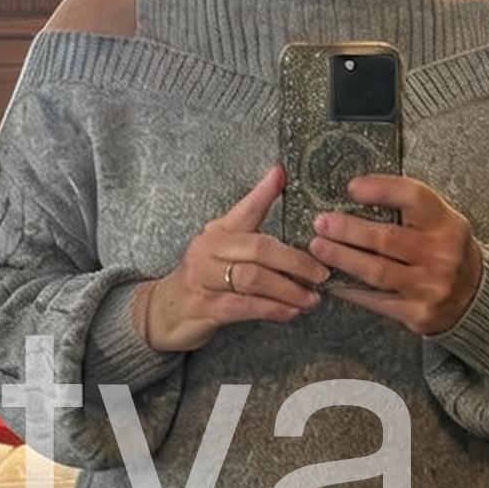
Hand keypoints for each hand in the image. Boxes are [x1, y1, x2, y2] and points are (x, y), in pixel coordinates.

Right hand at [133, 164, 327, 351]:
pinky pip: (245, 307)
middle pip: (258, 249)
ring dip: (288, 290)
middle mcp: (209, 250)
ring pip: (253, 279)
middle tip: (321, 273)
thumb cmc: (205, 277)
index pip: (244, 209)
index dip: (263, 192)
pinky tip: (291, 312)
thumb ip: (251, 226)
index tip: (281, 175)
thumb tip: (279, 184)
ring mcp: (205, 278)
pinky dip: (272, 309)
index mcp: (217, 232)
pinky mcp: (206, 307)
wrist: (166, 311)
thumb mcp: (224, 248)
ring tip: (312, 298)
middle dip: (295, 261)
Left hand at [309, 175, 483, 336]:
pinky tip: (334, 281)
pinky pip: (377, 300)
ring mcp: (431, 285)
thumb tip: (357, 193)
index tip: (352, 188)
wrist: (474, 297)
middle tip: (322, 223)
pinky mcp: (419, 312)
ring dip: (343, 258)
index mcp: (447, 224)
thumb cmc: (446, 252)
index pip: (413, 198)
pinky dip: (351, 290)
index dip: (381, 190)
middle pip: (386, 238)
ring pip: (377, 271)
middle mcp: (442, 254)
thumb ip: (409, 210)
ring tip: (319, 247)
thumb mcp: (441, 223)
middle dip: (348, 230)